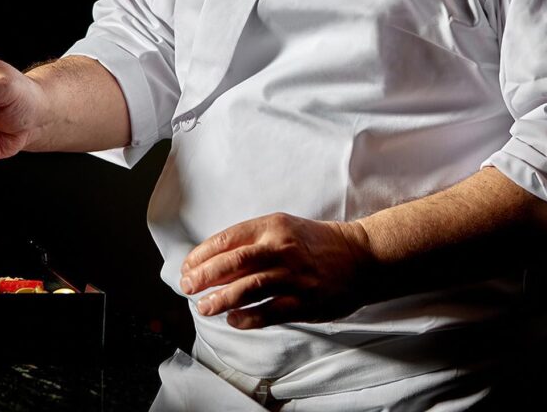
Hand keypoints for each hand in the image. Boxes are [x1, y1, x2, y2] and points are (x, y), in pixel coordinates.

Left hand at [179, 212, 373, 327]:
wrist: (359, 257)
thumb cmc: (315, 242)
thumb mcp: (283, 228)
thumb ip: (253, 241)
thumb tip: (215, 261)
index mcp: (272, 226)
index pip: (227, 239)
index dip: (202, 254)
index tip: (187, 266)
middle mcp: (280, 248)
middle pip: (233, 262)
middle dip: (204, 276)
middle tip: (187, 286)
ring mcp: (293, 276)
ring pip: (248, 288)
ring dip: (221, 299)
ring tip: (204, 307)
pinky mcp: (304, 301)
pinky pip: (269, 311)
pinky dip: (248, 318)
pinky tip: (233, 320)